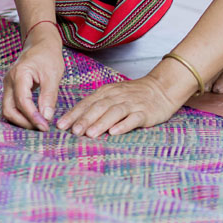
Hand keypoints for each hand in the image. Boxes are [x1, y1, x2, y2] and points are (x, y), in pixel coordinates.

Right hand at [1, 29, 63, 131]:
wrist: (41, 43)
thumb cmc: (48, 56)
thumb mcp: (53, 75)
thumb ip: (49, 96)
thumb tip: (46, 117)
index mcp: (19, 74)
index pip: (22, 101)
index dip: (32, 116)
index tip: (45, 126)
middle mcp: (9, 80)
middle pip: (9, 109)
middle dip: (24, 122)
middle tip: (41, 127)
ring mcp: (8, 84)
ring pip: (8, 109)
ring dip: (21, 120)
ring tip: (39, 124)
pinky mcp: (11, 88)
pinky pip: (12, 105)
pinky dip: (21, 114)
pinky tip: (34, 117)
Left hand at [56, 74, 180, 137]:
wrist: (161, 88)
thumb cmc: (132, 95)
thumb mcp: (112, 95)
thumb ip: (97, 105)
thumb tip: (75, 120)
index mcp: (106, 92)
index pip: (87, 103)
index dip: (74, 114)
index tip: (61, 125)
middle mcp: (117, 96)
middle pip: (98, 107)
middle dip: (85, 119)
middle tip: (73, 131)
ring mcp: (131, 104)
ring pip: (114, 112)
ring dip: (101, 123)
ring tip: (90, 134)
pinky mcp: (145, 112)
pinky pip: (133, 119)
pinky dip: (123, 125)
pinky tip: (114, 132)